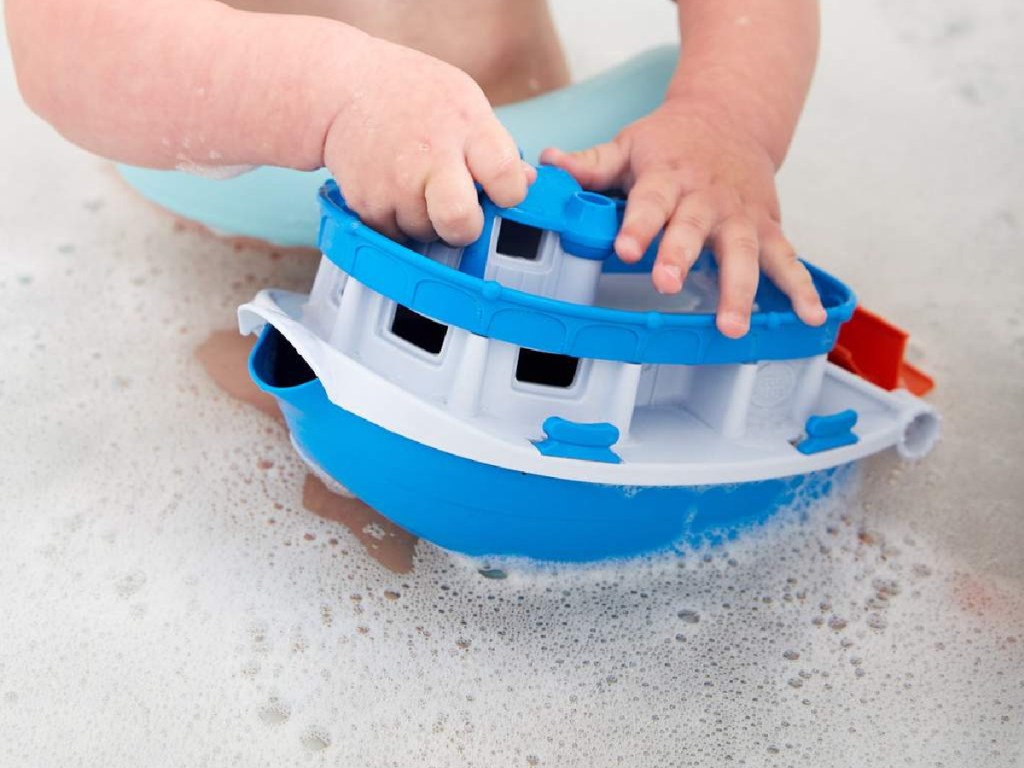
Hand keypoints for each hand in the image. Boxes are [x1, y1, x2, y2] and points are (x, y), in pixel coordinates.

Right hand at [323, 38, 534, 244]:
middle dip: (465, 229)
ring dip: (428, 222)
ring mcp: (394, 183)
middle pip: (460, 223)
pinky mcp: (367, 203)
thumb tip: (527, 183)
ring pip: (426, 234)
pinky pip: (396, 235)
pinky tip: (395, 190)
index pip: (505, 177)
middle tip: (460, 214)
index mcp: (466, 127)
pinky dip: (399, 222)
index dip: (510, 194)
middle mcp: (429, 156)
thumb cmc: (413, 95)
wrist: (343, 88)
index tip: (500, 191)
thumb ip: (496, 146)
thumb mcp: (464, 102)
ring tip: (417, 186)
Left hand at [541, 102, 825, 337]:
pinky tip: (813, 318)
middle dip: (682, 255)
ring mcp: (741, 215)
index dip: (638, 224)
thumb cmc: (671, 140)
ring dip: (741, 289)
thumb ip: (591, 164)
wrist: (732, 115)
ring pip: (744, 251)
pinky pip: (788, 259)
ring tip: (734, 326)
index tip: (625, 248)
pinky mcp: (768, 227)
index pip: (651, 201)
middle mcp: (707, 197)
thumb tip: (545, 165)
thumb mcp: (629, 144)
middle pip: (695, 228)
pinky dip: (803, 288)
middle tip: (668, 283)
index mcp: (668, 176)